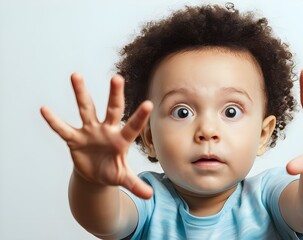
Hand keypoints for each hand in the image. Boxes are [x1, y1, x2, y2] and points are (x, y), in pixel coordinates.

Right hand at [41, 73, 152, 198]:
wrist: (95, 174)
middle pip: (112, 110)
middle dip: (115, 95)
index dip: (140, 117)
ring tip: (76, 75)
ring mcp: (90, 132)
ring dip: (81, 93)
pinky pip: (63, 128)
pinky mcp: (75, 138)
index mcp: (121, 140)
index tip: (149, 104)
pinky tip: (45, 110)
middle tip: (117, 77)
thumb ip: (135, 184)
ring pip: (86, 109)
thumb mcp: (123, 178)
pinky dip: (54, 121)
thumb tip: (149, 195)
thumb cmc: (112, 171)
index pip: (133, 126)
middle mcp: (107, 130)